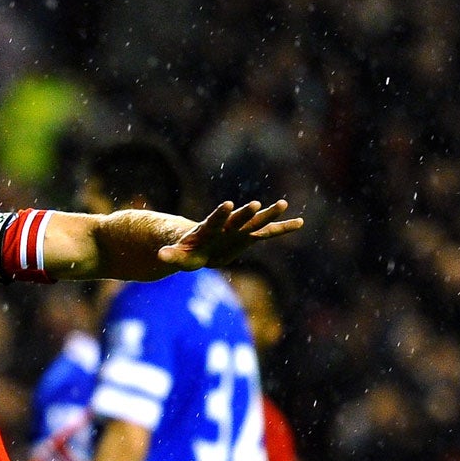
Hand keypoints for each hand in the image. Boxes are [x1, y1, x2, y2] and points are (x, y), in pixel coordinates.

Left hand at [158, 200, 303, 270]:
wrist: (200, 247)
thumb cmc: (187, 251)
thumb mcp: (177, 256)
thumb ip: (171, 255)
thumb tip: (160, 256)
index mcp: (209, 229)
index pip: (214, 220)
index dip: (219, 214)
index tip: (227, 205)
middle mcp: (227, 226)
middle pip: (237, 218)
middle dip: (246, 213)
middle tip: (255, 204)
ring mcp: (240, 230)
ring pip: (256, 222)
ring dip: (269, 214)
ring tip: (283, 204)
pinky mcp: (250, 237)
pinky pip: (269, 233)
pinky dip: (283, 228)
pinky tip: (300, 223)